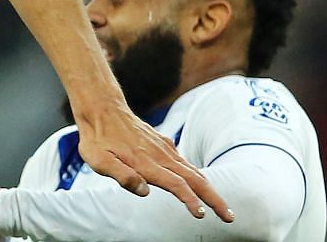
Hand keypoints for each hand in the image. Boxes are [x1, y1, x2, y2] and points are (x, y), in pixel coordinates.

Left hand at [76, 97, 231, 221]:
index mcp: (146, 162)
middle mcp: (160, 155)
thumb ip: (121, 175)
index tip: (202, 214)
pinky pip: (185, 162)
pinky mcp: (163, 144)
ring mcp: (164, 148)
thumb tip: (144, 191)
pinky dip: (198, 175)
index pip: (175, 184)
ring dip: (210, 189)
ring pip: (193, 170)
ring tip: (222, 206)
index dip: (190, 200)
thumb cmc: (97, 138)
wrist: (102, 108)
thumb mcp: (98, 160)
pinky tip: (202, 184)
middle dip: (214, 198)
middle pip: (194, 178)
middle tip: (229, 217)